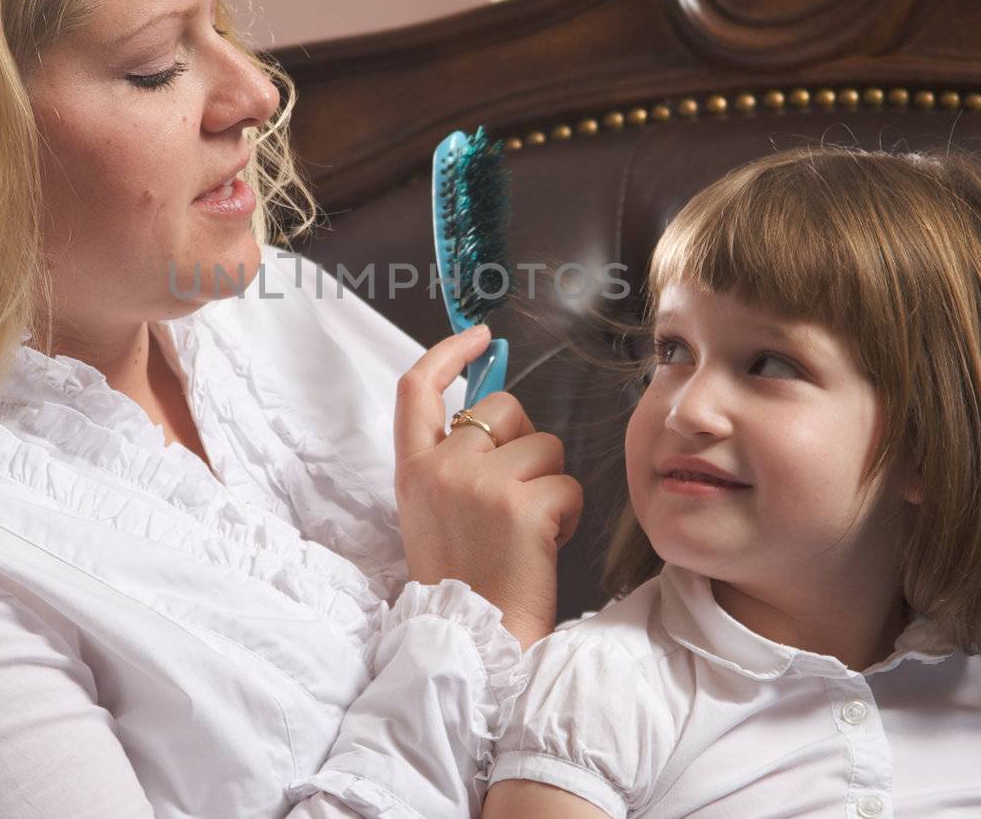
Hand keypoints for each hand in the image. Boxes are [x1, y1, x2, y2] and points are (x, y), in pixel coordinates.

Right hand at [394, 325, 582, 647]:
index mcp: (412, 469)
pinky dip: (568, 514)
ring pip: (545, 445)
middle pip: (502, 408)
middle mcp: (440, 468)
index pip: (415, 387)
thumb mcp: (434, 512)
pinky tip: (545, 545)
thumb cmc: (464, 581)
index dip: (448, 352)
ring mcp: (479, 483)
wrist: (473, 643)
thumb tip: (495, 408)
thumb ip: (454, 460)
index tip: (480, 338)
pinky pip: (567, 483)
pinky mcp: (522, 505)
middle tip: (517, 495)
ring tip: (528, 531)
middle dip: (524, 441)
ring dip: (549, 483)